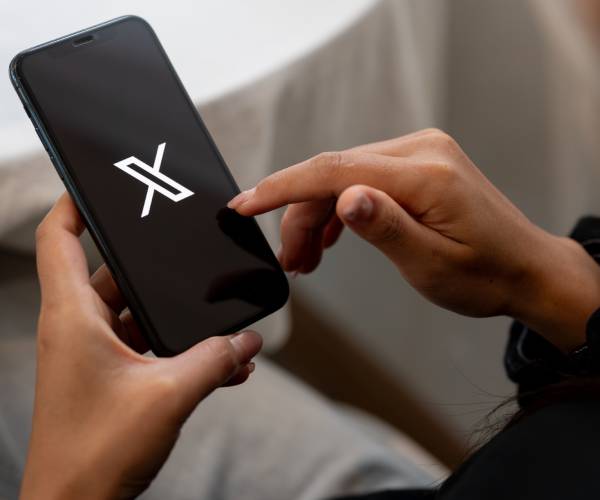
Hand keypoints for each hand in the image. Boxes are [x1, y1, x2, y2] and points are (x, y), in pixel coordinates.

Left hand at [21, 194, 261, 499]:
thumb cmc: (96, 455)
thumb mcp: (169, 396)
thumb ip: (216, 361)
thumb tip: (249, 343)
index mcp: (73, 316)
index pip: (59, 238)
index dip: (75, 202)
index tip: (101, 182)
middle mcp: (77, 327)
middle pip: (112, 271)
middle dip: (153, 264)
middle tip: (187, 250)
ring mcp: (92, 351)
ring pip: (135, 310)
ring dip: (174, 315)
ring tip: (215, 323)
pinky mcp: (108, 374)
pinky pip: (145, 342)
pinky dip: (175, 345)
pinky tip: (217, 364)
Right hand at [228, 129, 599, 350]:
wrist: (524, 270)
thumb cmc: (485, 274)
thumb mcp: (432, 265)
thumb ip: (386, 227)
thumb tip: (344, 198)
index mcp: (425, 174)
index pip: (334, 169)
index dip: (282, 188)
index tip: (243, 206)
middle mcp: (421, 151)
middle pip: (333, 173)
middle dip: (299, 217)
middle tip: (290, 263)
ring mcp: (419, 154)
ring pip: (343, 176)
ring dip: (316, 215)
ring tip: (305, 259)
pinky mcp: (416, 165)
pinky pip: (362, 178)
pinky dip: (338, 208)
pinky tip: (328, 238)